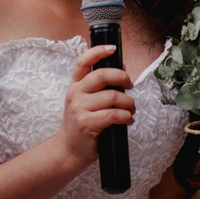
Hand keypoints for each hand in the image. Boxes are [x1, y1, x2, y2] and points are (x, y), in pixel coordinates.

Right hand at [57, 44, 134, 165]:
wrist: (69, 150)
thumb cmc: (81, 124)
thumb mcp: (84, 101)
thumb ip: (99, 87)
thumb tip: (122, 69)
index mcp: (75, 86)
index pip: (83, 62)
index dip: (98, 51)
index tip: (113, 48)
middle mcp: (75, 94)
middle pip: (102, 75)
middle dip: (122, 77)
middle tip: (129, 85)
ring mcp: (80, 109)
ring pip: (113, 97)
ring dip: (129, 103)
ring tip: (130, 109)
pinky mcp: (88, 124)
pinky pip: (114, 115)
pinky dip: (126, 117)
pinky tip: (127, 120)